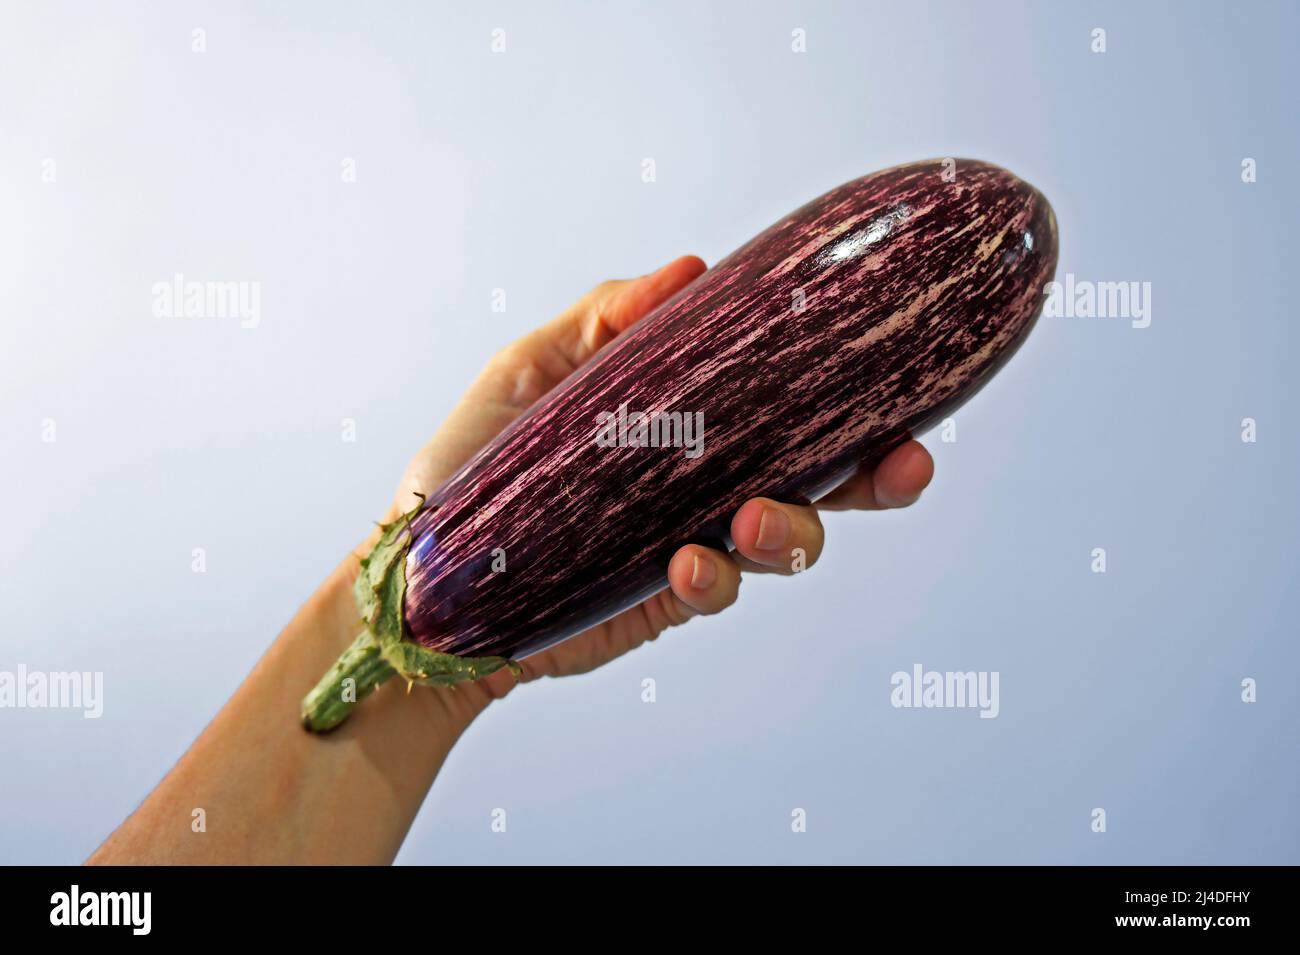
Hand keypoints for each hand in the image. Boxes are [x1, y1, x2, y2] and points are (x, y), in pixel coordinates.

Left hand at [388, 256, 933, 703]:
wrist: (428, 571)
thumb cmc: (474, 462)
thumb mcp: (531, 369)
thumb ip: (606, 320)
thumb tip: (689, 269)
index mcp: (692, 421)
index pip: (788, 404)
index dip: (854, 393)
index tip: (902, 375)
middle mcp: (708, 481)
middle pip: (824, 478)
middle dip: (879, 475)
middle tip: (906, 463)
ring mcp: (696, 541)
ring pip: (790, 540)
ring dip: (795, 529)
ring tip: (751, 520)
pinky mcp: (668, 599)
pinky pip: (722, 590)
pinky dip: (719, 576)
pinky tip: (690, 563)